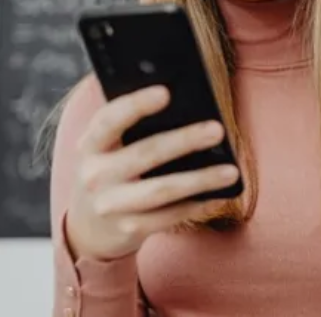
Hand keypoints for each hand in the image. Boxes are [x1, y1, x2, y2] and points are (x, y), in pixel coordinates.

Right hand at [64, 85, 238, 260]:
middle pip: (145, 153)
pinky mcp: (129, 229)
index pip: (109, 120)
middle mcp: (95, 175)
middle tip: (217, 129)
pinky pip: (170, 216)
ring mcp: (111, 205)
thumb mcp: (108, 150)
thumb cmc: (111, 173)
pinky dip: (197, 204)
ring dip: (200, 179)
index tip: (165, 92)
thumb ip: (132, 129)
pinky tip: (218, 195)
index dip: (136, 105)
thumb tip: (185, 107)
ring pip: (162, 190)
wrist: (89, 228)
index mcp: (90, 146)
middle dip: (184, 140)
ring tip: (231, 171)